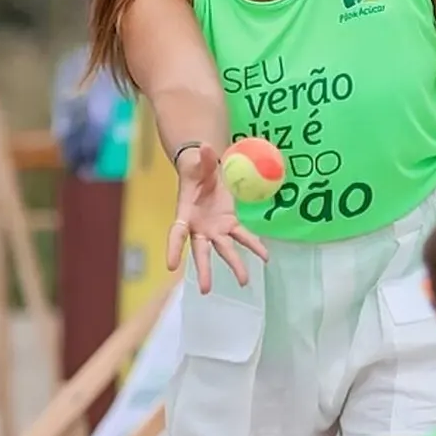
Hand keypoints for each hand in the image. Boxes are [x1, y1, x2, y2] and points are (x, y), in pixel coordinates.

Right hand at [166, 143, 268, 294]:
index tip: (170, 266)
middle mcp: (199, 227)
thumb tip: (205, 146)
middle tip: (206, 289)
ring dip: (234, 265)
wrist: (206, 171)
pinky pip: (243, 237)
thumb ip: (203, 158)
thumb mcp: (199, 162)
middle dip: (204, 269)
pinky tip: (265, 256)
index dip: (173, 249)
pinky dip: (254, 245)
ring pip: (224, 250)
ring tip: (244, 281)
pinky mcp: (229, 225)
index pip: (176, 234)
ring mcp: (215, 229)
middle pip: (201, 251)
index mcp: (185, 214)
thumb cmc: (196, 169)